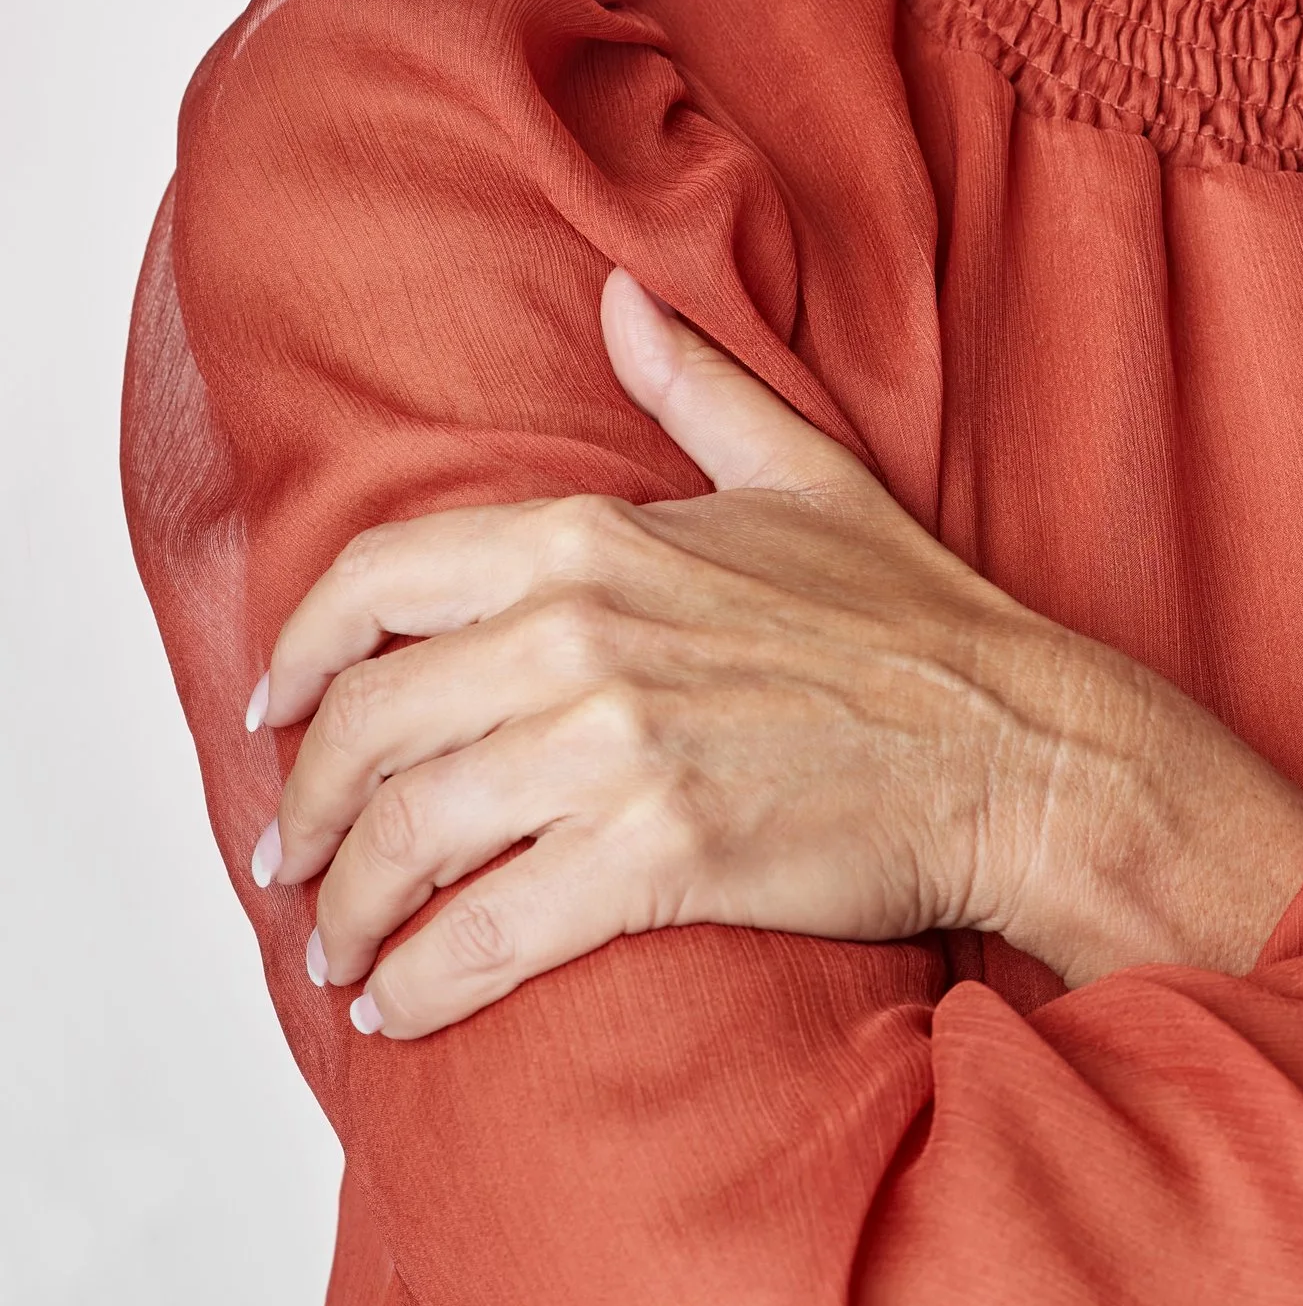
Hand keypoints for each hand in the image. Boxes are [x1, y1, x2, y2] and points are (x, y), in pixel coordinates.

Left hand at [248, 272, 1302, 1037]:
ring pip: (406, 837)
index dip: (303, 651)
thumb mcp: (802, 473)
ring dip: (347, 909)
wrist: (1020, 748)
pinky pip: (484, 935)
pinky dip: (417, 982)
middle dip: (306, 806)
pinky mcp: (661, 857)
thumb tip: (619, 297)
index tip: (279, 705)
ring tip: (339, 946)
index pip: (380, 580)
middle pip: (369, 724)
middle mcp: (587, 634)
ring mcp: (621, 748)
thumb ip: (694, 385)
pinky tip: (399, 1008)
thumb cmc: (919, 623)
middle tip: (297, 857)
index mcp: (600, 537)